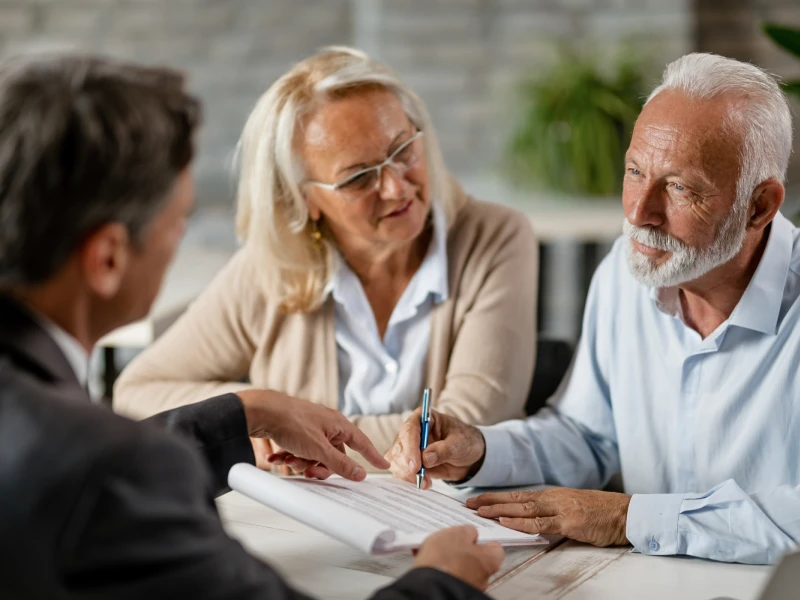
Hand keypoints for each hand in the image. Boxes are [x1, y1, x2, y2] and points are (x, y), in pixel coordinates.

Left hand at [237, 390, 389, 480]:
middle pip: (334, 455)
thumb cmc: (291, 422)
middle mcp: (326, 425)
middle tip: (310, 471)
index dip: (373, 455)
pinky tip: (278, 458)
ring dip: (302, 462)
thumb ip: (340, 463)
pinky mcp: (295, 432)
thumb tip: (360, 473)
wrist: (261, 411)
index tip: (384, 466)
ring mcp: (310, 428)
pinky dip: (290, 457)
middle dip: (320, 466)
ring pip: (314, 455)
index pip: (362, 442)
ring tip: (288, 460)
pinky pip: (299, 451)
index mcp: (338, 424)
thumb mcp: (319, 449)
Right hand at [385, 408, 484, 488]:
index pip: (410, 430)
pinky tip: (423, 482)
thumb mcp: (460, 443)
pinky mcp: (408, 462)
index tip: (416, 466)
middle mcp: (412, 431)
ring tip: (425, 482)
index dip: (410, 448)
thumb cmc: (465, 442)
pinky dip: (408, 479)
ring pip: (396, 460)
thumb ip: (444, 449)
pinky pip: (400, 470)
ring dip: (407, 474)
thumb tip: (426, 458)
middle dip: (407, 465)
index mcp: (423, 418)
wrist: (468, 457)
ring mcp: (408, 447)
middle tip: (421, 478)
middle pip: (399, 447)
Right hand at [414, 526, 503, 590]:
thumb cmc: (446, 560)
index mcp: (489, 561)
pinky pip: (450, 576)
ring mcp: (469, 586)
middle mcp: (483, 577)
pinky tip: (430, 562)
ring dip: (452, 561)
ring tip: (436, 552)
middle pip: (478, 560)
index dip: (485, 541)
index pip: (496, 549)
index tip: (478, 536)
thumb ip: (468, 531)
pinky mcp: (453, 590)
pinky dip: (443, 569)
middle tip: (454, 542)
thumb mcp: (457, 533)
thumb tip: (470, 533)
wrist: (429, 585)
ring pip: (463, 569)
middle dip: (466, 551)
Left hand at [466, 488, 630, 546]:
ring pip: (523, 508)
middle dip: (490, 500)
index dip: (496, 497)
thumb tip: (532, 517)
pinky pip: (540, 523)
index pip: (518, 495)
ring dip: (499, 509)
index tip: (477, 499)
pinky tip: (505, 522)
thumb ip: (553, 511)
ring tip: (479, 510)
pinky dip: (520, 522)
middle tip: (467, 503)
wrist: (627, 513)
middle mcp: (553, 498)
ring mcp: (561, 508)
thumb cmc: (602, 513)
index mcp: (553, 495)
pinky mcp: (570, 521)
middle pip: (515, 498)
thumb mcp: (573, 508)